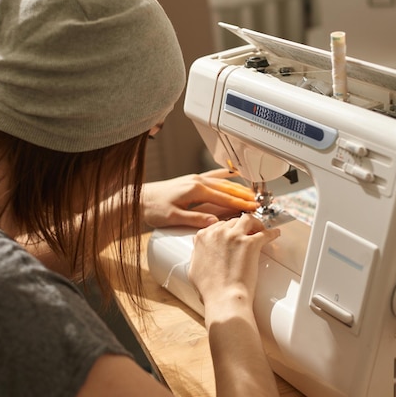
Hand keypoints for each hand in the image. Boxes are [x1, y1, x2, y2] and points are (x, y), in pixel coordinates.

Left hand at [142, 169, 258, 228]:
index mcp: (196, 190)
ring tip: (250, 193)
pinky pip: (213, 176)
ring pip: (222, 182)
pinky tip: (232, 175)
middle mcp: (197, 181)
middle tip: (258, 202)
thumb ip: (195, 219)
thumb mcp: (173, 217)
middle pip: (227, 189)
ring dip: (237, 187)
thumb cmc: (152, 208)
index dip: (240, 204)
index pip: (224, 198)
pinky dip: (225, 176)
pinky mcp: (191, 180)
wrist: (138, 198)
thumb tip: (214, 221)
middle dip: (243, 195)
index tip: (253, 209)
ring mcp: (194, 179)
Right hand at [188, 213, 279, 309]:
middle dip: (241, 226)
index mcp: (203, 237)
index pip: (217, 225)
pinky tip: (275, 234)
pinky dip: (272, 233)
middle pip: (232, 221)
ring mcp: (234, 236)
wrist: (224, 298)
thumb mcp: (194, 268)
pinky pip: (265, 233)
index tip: (233, 233)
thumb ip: (197, 253)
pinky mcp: (250, 243)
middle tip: (248, 232)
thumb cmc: (210, 289)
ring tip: (260, 229)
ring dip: (255, 223)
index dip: (227, 230)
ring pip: (248, 219)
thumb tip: (199, 249)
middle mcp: (217, 233)